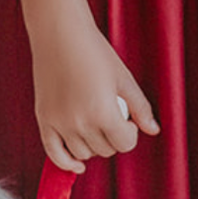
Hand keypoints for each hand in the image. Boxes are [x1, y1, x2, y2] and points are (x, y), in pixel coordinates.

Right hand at [31, 15, 159, 173]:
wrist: (59, 33)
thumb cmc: (94, 51)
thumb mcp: (124, 78)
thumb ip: (140, 107)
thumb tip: (153, 130)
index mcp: (103, 112)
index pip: (124, 145)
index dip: (130, 135)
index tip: (127, 121)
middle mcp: (79, 123)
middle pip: (105, 150)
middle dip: (112, 138)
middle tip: (110, 116)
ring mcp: (59, 123)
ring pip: (83, 154)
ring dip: (93, 145)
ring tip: (94, 123)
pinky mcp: (44, 119)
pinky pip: (54, 154)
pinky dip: (65, 163)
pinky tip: (77, 164)